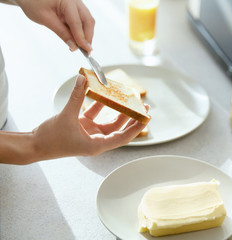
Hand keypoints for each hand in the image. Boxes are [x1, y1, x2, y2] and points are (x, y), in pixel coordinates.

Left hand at [14, 0, 94, 51]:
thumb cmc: (33, 2)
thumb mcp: (46, 19)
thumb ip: (61, 32)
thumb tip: (73, 45)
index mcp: (67, 1)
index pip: (77, 22)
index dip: (82, 38)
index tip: (85, 50)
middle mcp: (74, 0)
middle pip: (88, 20)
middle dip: (88, 36)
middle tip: (86, 50)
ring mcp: (76, 3)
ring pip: (88, 20)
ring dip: (86, 34)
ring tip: (82, 46)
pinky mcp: (75, 8)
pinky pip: (82, 20)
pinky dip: (81, 30)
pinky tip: (78, 39)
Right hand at [31, 75, 148, 160]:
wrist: (33, 145)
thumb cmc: (50, 139)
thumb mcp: (66, 116)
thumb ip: (76, 97)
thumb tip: (83, 78)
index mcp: (97, 145)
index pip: (123, 136)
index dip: (136, 127)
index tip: (147, 117)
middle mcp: (97, 140)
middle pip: (120, 127)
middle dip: (132, 117)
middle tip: (143, 105)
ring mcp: (90, 133)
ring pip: (109, 120)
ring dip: (118, 109)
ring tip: (129, 98)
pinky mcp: (82, 126)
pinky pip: (95, 114)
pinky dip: (100, 104)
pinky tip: (105, 93)